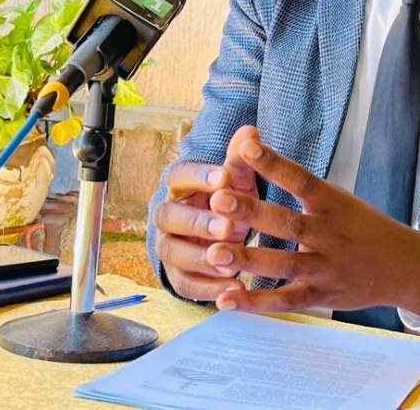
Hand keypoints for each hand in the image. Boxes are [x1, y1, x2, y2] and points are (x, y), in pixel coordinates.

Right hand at [153, 125, 259, 301]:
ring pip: (173, 253)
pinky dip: (208, 288)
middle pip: (169, 217)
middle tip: (228, 227)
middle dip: (198, 222)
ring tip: (230, 262)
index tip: (225, 178)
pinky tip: (234, 287)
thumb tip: (251, 132)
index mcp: (181, 186)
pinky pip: (185, 284)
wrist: (222, 235)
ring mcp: (169, 246)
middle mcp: (167, 216)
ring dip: (201, 258)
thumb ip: (242, 160)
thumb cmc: (229, 201)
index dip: (199, 177)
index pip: (179, 176)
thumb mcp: (239, 181)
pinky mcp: (177, 275)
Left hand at [205, 134, 419, 318]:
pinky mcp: (322, 296)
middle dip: (252, 212)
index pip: (301, 179)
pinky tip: (226, 299)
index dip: (273, 163)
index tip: (244, 147)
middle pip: (288, 222)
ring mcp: (326, 268)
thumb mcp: (340, 199)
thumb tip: (256, 150)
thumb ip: (301, 185)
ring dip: (247, 258)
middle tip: (218, 200)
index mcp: (334, 203)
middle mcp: (330, 234)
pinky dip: (256, 303)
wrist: (405, 266)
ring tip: (213, 253)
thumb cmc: (363, 227)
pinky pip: (285, 300)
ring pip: (283, 264)